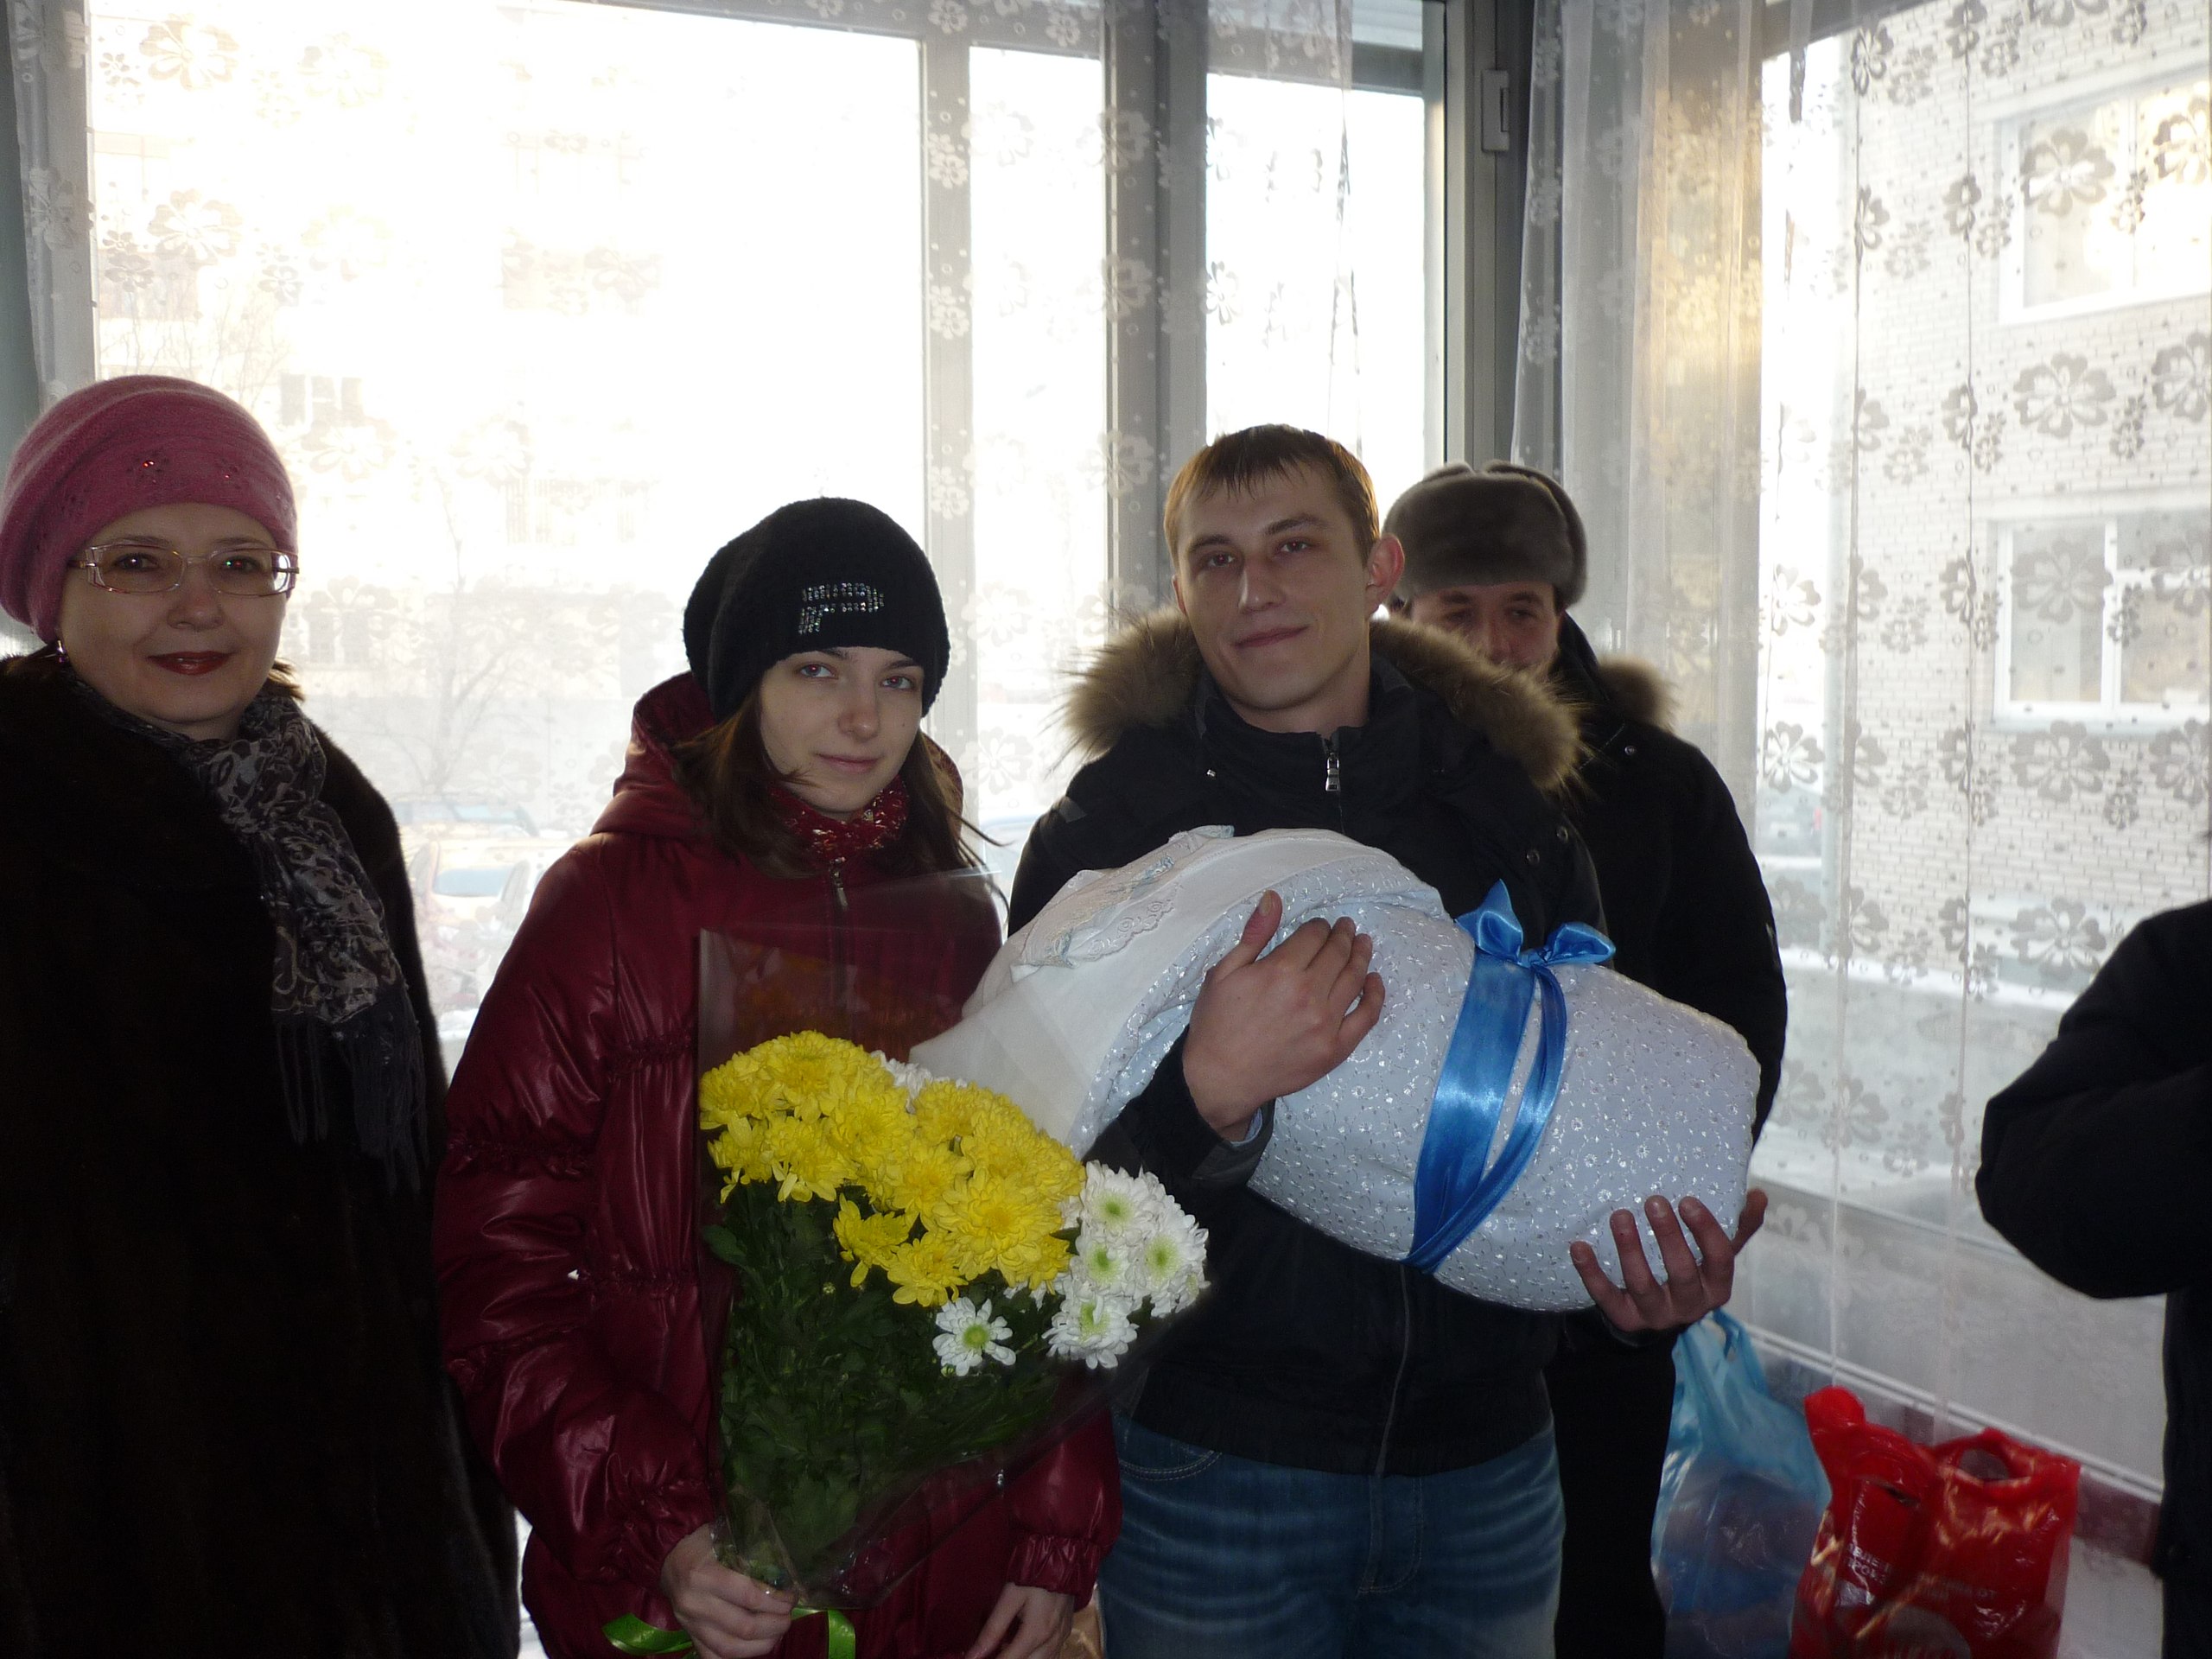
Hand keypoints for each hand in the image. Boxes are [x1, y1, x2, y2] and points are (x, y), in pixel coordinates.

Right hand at [658, 1526, 794, 1658]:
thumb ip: (751, 1551)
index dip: (776, 1600)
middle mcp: (694, 1604)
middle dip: (775, 1624)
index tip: (791, 1597)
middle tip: (788, 1616)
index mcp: (704, 1575)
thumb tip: (787, 1568)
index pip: (748, 1596)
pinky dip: (740, 1656)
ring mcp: (690, 1625)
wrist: (670, 1561)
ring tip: (778, 1632)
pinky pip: (714, 1657)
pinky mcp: (689, 1637)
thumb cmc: (703, 1545)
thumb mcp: (725, 1537)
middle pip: (744, 1626)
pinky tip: (756, 1644)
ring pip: (731, 1648)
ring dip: (762, 1644)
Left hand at [965, 1583, 1075, 1658]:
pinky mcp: (1067, 1631)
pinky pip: (1052, 1654)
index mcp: (1037, 1633)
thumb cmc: (1032, 1574)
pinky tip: (1024, 1646)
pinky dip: (1037, 1656)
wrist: (1061, 1554)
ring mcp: (1062, 1637)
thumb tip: (974, 1655)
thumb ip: (992, 1629)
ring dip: (1024, 1658)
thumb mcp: (1009, 1598)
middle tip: (994, 1650)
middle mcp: (1052, 1640)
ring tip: (1006, 1647)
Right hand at [1182, 891, 1385, 1138]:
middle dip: (1344, 934)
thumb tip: (1274, 898)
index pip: (1314, 935)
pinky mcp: (1335, 1048)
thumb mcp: (1223, 972)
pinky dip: (1375, 995)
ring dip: (1362, 955)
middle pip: (1338, 952)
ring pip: (1354, 978)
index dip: (1319, 925)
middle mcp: (1308, 993)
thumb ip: (1254, 934)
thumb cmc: (1217, 1024)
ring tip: (1364, 943)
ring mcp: (1325, 1022)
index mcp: (1280, 971)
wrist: (1219, 1078)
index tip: (1319, 925)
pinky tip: (1374, 980)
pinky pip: (1366, 1016)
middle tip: (1347, 927)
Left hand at [1569, 1188, 1769, 1332]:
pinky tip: (1579, 1246)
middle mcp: (1690, 1305)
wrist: (1657, 1313)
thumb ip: (1737, 1226)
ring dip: (1630, 1249)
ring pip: (1642, 1284)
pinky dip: (1591, 1273)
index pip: (1719, 1260)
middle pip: (1681, 1272)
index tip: (1688, 1201)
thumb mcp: (1716, 1253)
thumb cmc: (1692, 1271)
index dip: (1705, 1231)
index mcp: (1717, 1287)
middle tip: (1653, 1201)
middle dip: (1668, 1237)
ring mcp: (1656, 1315)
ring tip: (1620, 1216)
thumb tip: (1759, 1194)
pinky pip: (1606, 1297)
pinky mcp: (1625, 1319)